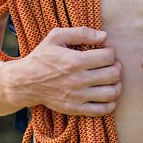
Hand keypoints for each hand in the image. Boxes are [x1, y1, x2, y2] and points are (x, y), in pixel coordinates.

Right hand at [4, 27, 121, 115]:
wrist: (25, 82)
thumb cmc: (42, 57)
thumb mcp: (56, 37)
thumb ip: (81, 33)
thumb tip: (104, 36)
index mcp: (74, 61)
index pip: (108, 57)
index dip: (111, 51)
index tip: (106, 50)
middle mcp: (78, 80)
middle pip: (113, 74)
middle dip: (117, 66)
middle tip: (111, 63)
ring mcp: (77, 97)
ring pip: (112, 93)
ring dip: (117, 84)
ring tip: (111, 78)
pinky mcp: (75, 109)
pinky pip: (103, 110)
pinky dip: (111, 102)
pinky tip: (106, 93)